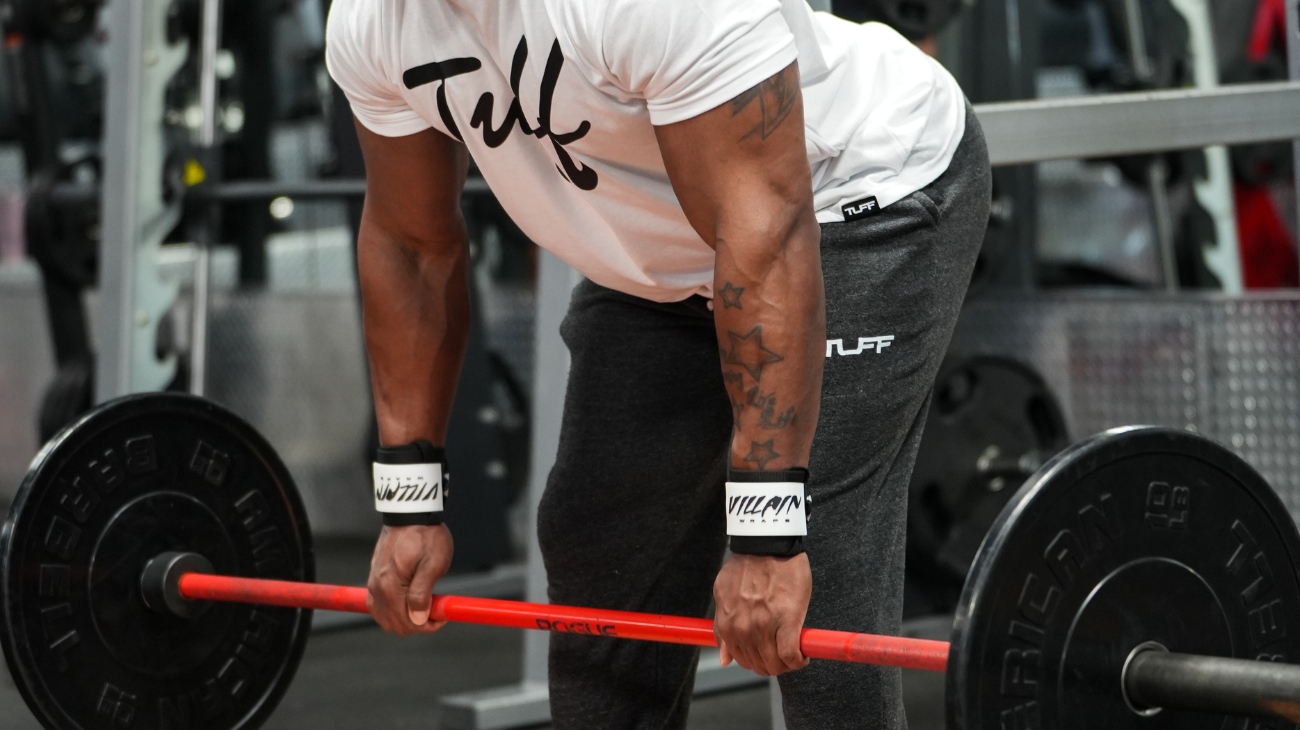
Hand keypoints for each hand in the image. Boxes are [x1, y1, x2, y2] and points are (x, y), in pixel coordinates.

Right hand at [367, 524, 453, 635]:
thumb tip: (417, 619)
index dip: (426, 626)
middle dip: (416, 625)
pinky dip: (392, 610)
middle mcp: (377, 587)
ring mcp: (373, 581)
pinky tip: (409, 603)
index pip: (405, 623)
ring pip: (383, 617)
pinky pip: (378, 604)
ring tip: (424, 607)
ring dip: (404, 619)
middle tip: (435, 613)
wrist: (411, 512)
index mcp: (391, 586)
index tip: (442, 617)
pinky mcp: (375, 575)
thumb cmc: (426, 535)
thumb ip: (422, 594)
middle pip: (392, 624)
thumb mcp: (432, 564)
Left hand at [713, 552, 811, 675]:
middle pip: (760, 665)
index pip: (741, 660)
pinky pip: (791, 655)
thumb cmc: (747, 564)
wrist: (766, 543)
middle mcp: (744, 629)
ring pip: (776, 664)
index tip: (766, 656)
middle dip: (772, 664)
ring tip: (794, 653)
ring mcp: (765, 627)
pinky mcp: (788, 622)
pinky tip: (803, 654)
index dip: (756, 662)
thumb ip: (722, 627)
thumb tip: (725, 658)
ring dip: (786, 664)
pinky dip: (799, 660)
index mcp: (729, 624)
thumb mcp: (724, 594)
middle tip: (782, 653)